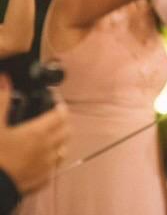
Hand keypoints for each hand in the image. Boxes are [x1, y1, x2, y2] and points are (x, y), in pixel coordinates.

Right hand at [0, 74, 69, 192]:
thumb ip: (1, 101)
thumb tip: (5, 79)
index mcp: (39, 133)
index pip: (61, 114)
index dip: (59, 106)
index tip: (54, 101)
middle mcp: (48, 149)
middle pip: (66, 131)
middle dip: (62, 122)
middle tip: (52, 116)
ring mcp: (47, 167)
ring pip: (62, 149)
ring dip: (59, 141)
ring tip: (49, 136)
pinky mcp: (41, 182)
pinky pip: (54, 168)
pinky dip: (51, 160)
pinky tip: (41, 159)